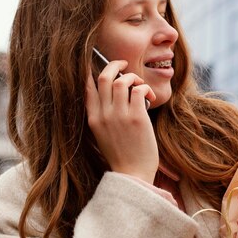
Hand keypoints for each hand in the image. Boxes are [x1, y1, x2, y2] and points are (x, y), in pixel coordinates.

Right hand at [85, 60, 157, 182]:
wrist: (132, 175)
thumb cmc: (122, 156)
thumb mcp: (104, 135)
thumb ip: (104, 116)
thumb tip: (113, 94)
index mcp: (93, 119)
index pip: (86, 86)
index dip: (91, 70)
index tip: (100, 62)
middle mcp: (103, 115)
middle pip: (104, 77)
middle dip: (115, 65)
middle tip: (125, 65)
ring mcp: (119, 116)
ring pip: (122, 80)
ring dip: (134, 78)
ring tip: (141, 87)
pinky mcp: (136, 118)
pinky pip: (138, 90)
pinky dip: (145, 88)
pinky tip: (150, 97)